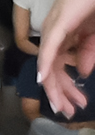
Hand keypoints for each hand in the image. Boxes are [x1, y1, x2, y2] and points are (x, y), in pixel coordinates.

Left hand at [41, 0, 94, 118]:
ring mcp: (54, 28)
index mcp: (63, 36)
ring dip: (55, 86)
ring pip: (49, 63)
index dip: (66, 88)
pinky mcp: (58, 23)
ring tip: (61, 105)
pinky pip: (50, 48)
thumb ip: (89, 52)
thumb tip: (81, 71)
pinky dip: (47, 64)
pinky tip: (45, 80)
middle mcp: (53, 33)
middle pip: (52, 69)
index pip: (60, 67)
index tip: (75, 105)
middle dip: (60, 93)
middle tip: (67, 112)